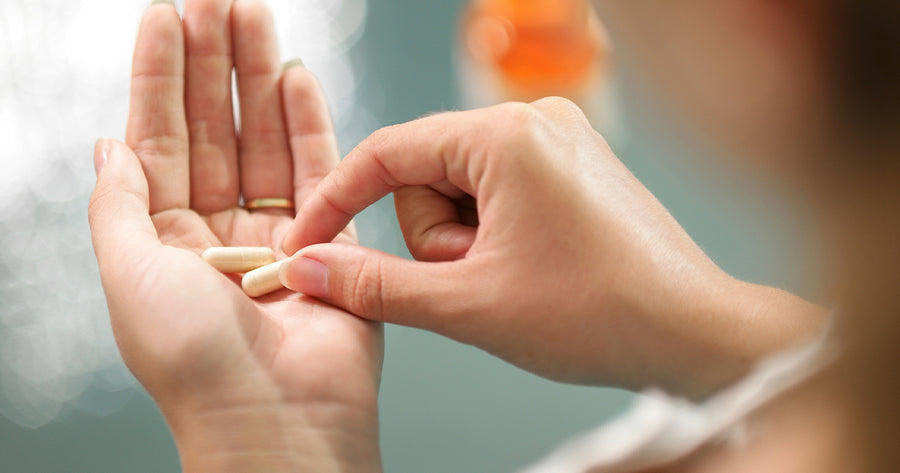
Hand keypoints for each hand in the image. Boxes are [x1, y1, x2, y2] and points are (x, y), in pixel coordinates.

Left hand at [88, 1, 380, 470]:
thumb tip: (107, 144)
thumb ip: (118, 203)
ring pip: (266, 138)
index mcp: (164, 240)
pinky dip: (309, 122)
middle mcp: (219, 231)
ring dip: (259, 76)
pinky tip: (296, 76)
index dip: (161, 76)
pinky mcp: (330, 240)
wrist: (278, 418)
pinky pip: (320, 169)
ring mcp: (277, 232)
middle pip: (215, 128)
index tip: (167, 16)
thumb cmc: (195, 362)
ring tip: (256, 15)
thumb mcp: (128, 274)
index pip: (160, 138)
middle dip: (213, 61)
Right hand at [280, 98, 824, 397]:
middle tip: (474, 281)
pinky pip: (499, 191)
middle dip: (434, 238)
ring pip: (461, 187)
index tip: (308, 243)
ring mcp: (560, 138)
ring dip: (464, 242)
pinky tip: (527, 268)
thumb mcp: (468, 304)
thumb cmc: (600, 313)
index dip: (337, 202)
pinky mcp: (574, 164)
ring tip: (509, 279)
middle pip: (426, 173)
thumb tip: (307, 269)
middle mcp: (535, 119)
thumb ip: (375, 285)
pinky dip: (492, 234)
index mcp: (506, 135)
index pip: (387, 152)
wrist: (694, 332)